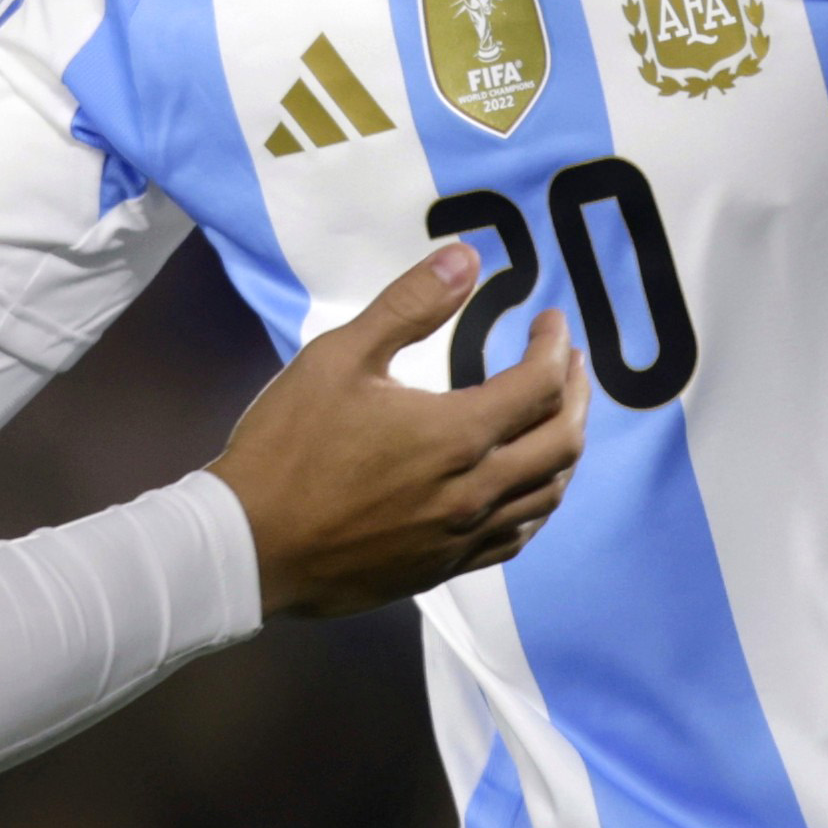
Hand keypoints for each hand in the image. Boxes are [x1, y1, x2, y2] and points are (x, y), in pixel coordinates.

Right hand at [207, 243, 592, 619]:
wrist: (250, 547)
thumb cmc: (287, 447)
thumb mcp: (338, 357)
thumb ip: (408, 306)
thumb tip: (465, 259)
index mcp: (455, 435)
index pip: (540, 385)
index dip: (553, 346)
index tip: (547, 321)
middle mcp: (473, 491)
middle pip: (563, 442)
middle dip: (577, 394)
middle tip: (568, 363)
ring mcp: (461, 536)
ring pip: (548, 495)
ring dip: (564, 450)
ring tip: (558, 418)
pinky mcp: (442, 568)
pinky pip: (516, 538)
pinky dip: (536, 502)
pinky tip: (525, 486)